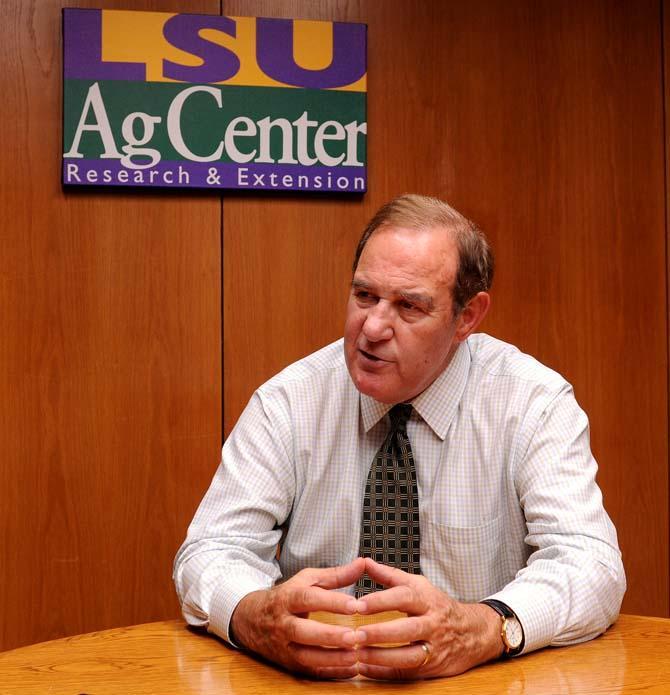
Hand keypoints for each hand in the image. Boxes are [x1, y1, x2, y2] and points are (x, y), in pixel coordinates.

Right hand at [230, 558, 364, 678]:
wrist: (251, 619)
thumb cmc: (286, 596)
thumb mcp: (306, 580)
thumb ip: (335, 575)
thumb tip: (362, 563)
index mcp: (288, 598)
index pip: (308, 599)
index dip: (331, 602)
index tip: (355, 605)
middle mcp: (284, 624)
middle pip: (302, 631)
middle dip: (328, 635)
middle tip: (353, 636)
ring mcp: (284, 646)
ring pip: (304, 656)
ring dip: (330, 658)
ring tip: (354, 656)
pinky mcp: (289, 664)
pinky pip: (309, 672)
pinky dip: (330, 673)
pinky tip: (350, 670)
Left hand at [352, 558, 502, 679]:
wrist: (473, 632)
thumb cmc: (437, 605)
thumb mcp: (418, 585)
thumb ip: (389, 576)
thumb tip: (364, 562)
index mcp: (426, 599)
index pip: (404, 597)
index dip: (381, 601)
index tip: (358, 605)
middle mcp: (432, 624)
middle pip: (407, 629)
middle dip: (380, 632)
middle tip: (356, 633)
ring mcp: (434, 648)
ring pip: (408, 656)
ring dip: (381, 657)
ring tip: (357, 654)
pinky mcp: (431, 668)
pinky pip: (406, 673)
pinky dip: (384, 672)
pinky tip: (364, 668)